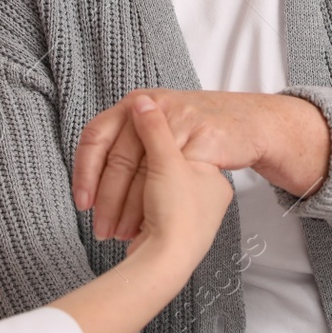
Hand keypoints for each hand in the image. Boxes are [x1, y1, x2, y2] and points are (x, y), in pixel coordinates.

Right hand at [48, 98, 230, 332]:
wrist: (167, 267)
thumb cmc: (174, 214)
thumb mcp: (166, 162)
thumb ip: (154, 129)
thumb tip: (142, 100)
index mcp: (211, 175)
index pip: (169, 147)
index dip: (144, 147)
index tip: (131, 155)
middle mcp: (203, 193)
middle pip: (152, 172)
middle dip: (124, 188)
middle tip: (108, 194)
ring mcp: (184, 212)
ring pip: (140, 192)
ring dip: (120, 204)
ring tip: (109, 220)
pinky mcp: (163, 228)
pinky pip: (137, 210)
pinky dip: (124, 213)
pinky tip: (117, 222)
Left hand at [72, 89, 328, 241]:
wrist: (249, 125)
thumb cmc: (201, 133)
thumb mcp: (162, 136)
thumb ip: (132, 140)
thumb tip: (93, 173)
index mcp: (139, 100)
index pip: (96, 134)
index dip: (85, 170)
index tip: (82, 202)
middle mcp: (155, 104)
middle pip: (117, 157)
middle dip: (106, 198)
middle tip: (100, 227)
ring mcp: (179, 120)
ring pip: (139, 169)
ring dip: (126, 206)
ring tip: (120, 232)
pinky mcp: (198, 138)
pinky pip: (168, 173)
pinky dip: (153, 202)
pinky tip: (147, 222)